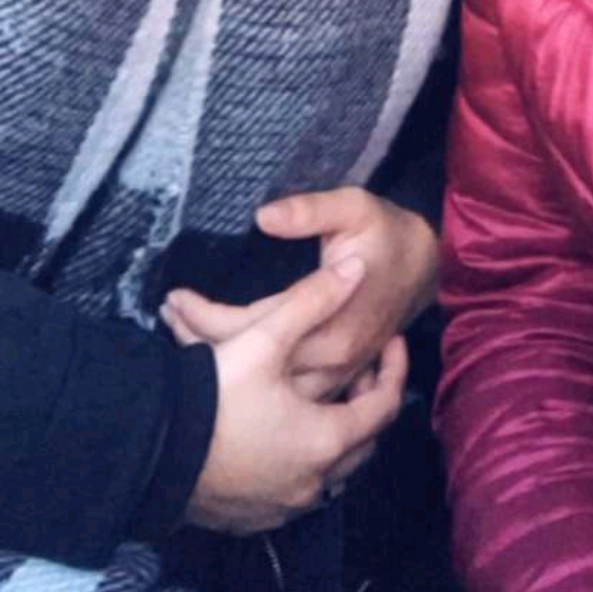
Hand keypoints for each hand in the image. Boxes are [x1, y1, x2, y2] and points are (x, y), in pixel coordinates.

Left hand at [162, 186, 437, 400]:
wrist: (429, 266)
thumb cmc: (386, 232)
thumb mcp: (354, 207)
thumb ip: (310, 211)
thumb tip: (264, 216)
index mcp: (330, 321)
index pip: (254, 327)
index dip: (207, 315)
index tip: (173, 296)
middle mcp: (328, 358)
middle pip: (251, 363)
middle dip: (200, 340)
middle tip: (163, 315)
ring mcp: (332, 374)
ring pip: (263, 381)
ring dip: (219, 358)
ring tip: (177, 335)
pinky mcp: (334, 376)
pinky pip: (280, 384)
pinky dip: (246, 369)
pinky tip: (217, 355)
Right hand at [185, 265, 407, 536]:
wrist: (150, 456)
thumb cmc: (214, 399)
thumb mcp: (265, 339)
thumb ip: (314, 299)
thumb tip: (357, 267)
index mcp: (326, 440)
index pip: (385, 405)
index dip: (394, 368)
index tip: (393, 342)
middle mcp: (313, 483)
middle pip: (362, 441)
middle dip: (367, 402)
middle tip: (361, 368)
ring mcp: (282, 506)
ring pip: (329, 468)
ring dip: (334, 432)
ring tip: (323, 395)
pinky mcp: (252, 518)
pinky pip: (294, 489)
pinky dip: (301, 459)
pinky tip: (282, 433)